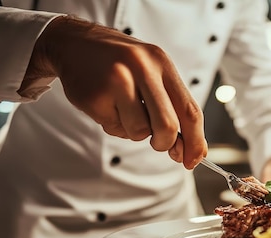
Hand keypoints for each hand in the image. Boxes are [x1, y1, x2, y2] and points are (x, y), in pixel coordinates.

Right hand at [22, 15, 206, 168]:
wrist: (74, 43)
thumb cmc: (122, 64)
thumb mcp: (153, 74)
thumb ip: (174, 107)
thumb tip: (192, 150)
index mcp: (162, 63)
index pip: (190, 110)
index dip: (195, 141)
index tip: (193, 161)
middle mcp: (142, 68)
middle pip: (168, 125)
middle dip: (165, 143)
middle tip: (158, 142)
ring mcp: (116, 81)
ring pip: (140, 131)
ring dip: (135, 132)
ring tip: (125, 111)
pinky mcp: (94, 96)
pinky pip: (114, 129)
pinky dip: (114, 126)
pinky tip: (107, 105)